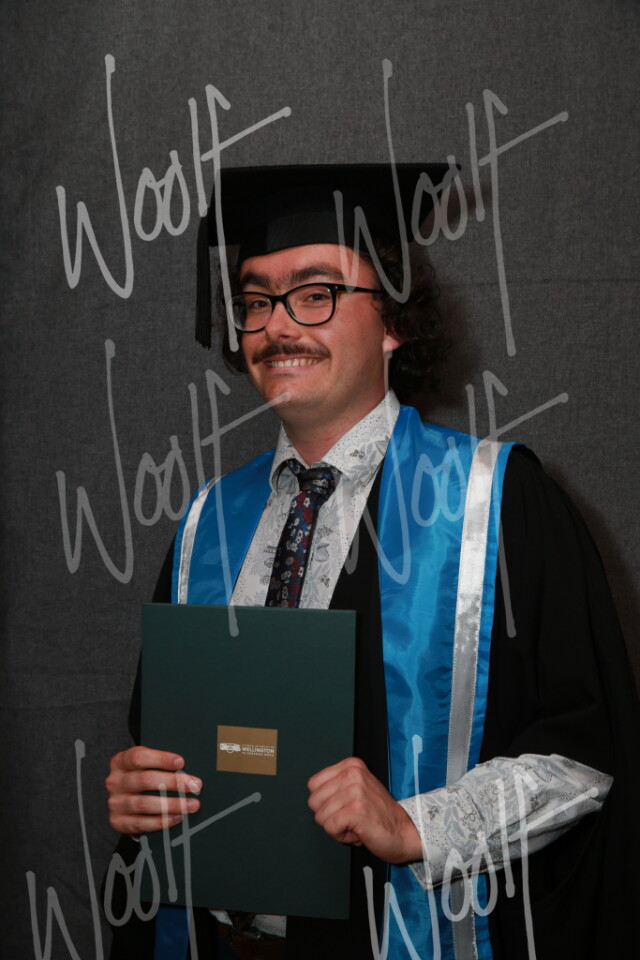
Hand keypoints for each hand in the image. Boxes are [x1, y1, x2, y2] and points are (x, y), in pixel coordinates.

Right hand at [105, 746, 201, 834]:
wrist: (126, 803)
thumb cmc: (143, 778)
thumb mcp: (146, 765)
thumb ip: (161, 764)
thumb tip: (189, 770)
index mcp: (120, 762)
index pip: (139, 757)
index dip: (161, 758)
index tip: (181, 762)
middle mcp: (115, 781)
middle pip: (145, 780)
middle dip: (174, 782)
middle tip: (196, 786)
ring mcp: (115, 803)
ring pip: (144, 803)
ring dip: (172, 804)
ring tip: (192, 805)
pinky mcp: (117, 822)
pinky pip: (141, 823)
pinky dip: (161, 821)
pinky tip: (177, 818)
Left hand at [307, 757, 421, 863]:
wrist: (405, 832)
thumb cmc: (380, 815)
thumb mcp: (357, 789)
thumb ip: (336, 786)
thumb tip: (314, 796)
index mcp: (351, 765)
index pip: (313, 785)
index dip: (326, 802)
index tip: (345, 806)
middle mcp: (352, 773)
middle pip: (314, 801)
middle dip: (329, 816)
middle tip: (351, 817)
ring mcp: (354, 790)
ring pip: (321, 817)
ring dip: (337, 827)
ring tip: (356, 824)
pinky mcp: (356, 809)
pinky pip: (330, 827)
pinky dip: (341, 836)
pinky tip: (358, 832)